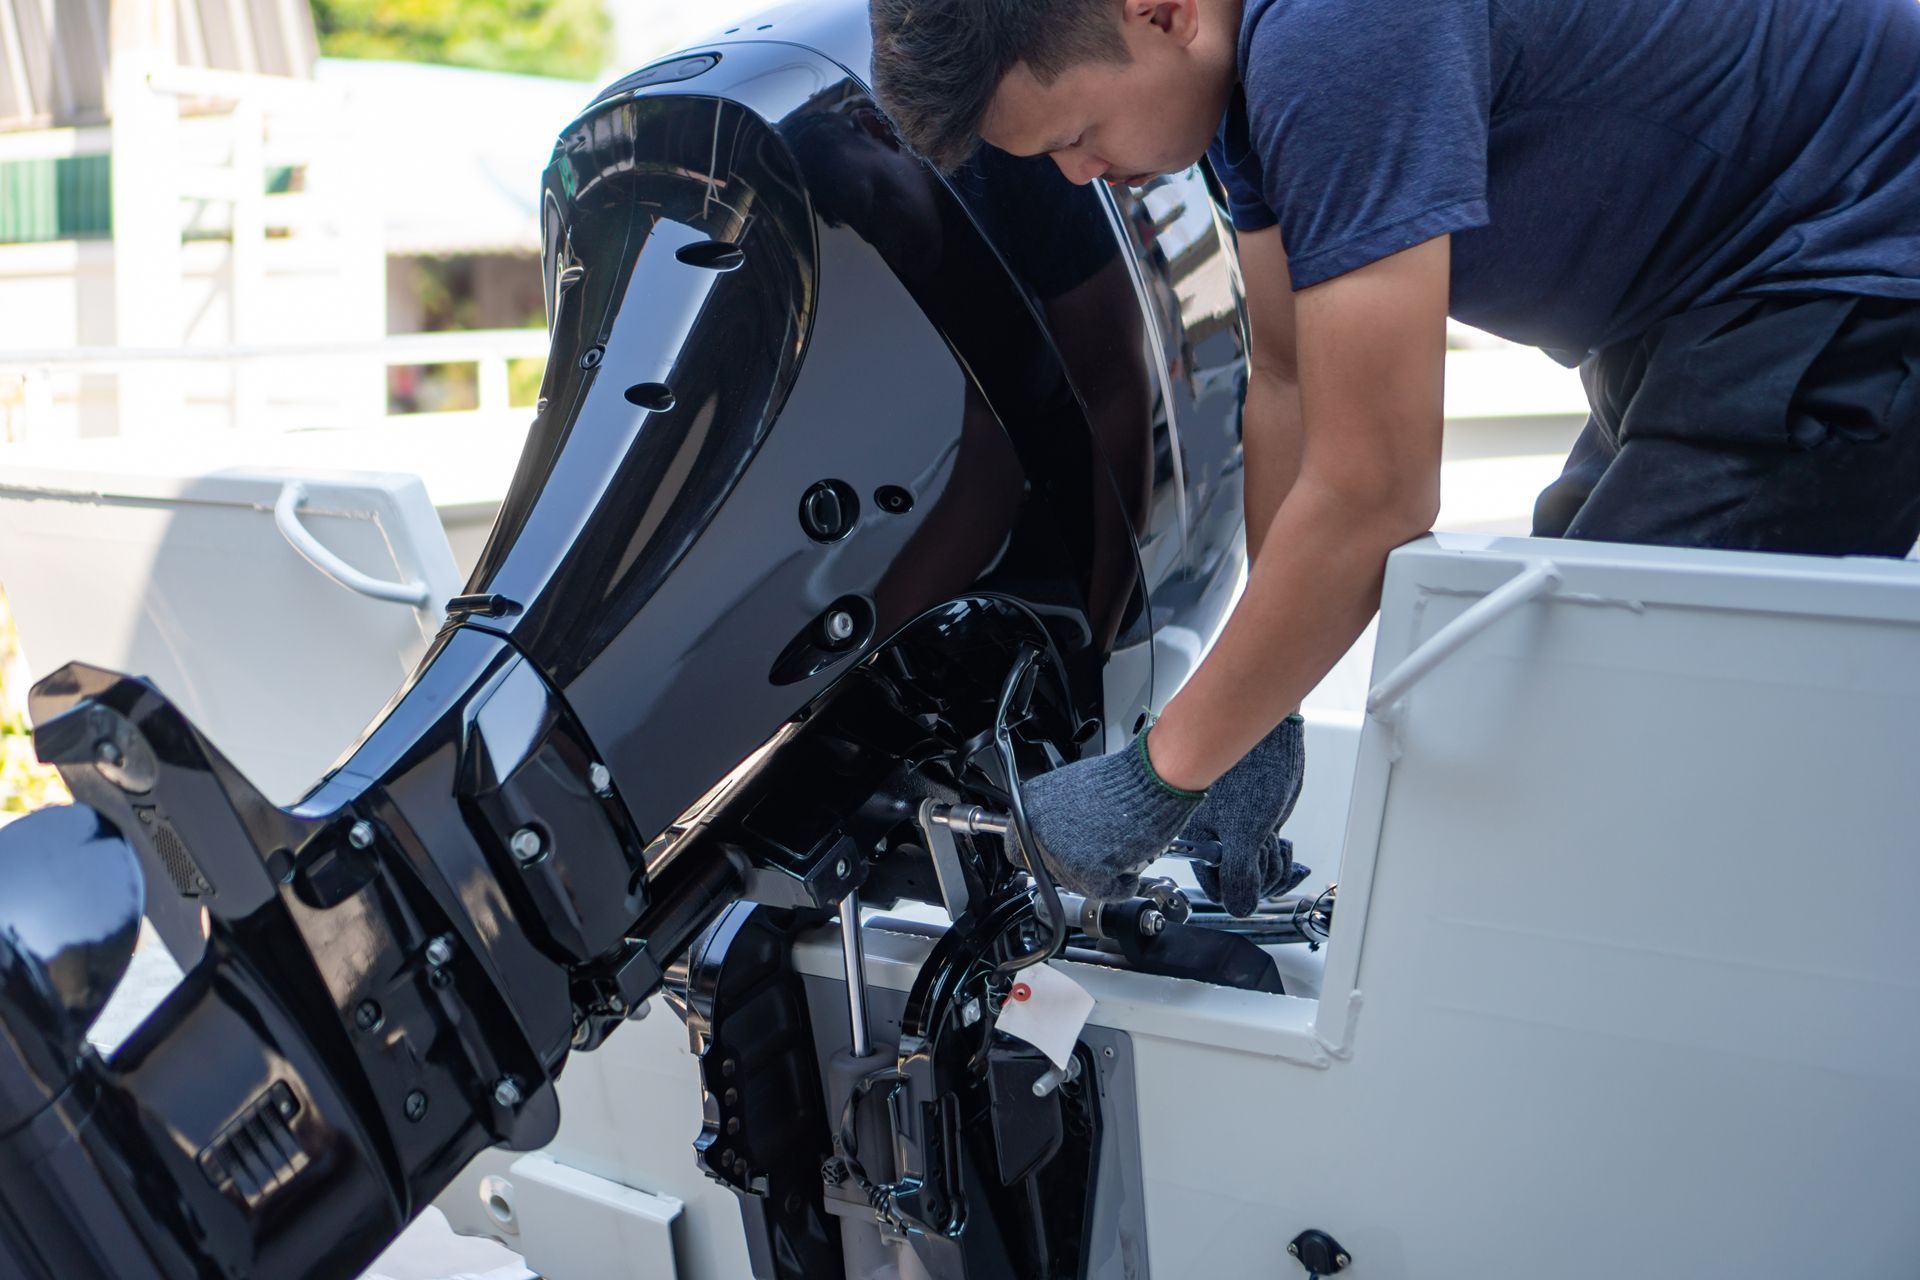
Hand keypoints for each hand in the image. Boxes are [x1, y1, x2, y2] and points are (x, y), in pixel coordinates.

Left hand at [1020, 729, 1205, 899]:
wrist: (1149, 779)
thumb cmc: (1121, 780)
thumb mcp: (1070, 790)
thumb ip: (1052, 817)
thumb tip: (1049, 838)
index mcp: (1029, 806)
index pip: (1016, 848)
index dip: (1041, 855)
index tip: (1055, 856)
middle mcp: (1037, 830)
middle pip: (1050, 871)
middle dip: (1074, 866)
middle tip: (1098, 851)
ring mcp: (1059, 853)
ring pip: (1076, 883)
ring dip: (1099, 876)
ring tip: (1117, 851)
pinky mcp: (1086, 871)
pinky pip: (1104, 892)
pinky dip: (1120, 887)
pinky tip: (1127, 869)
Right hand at [1186, 714, 1304, 915]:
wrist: (1273, 742)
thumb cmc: (1250, 772)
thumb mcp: (1243, 831)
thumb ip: (1239, 874)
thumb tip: (1239, 907)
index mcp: (1199, 840)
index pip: (1216, 889)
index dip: (1237, 890)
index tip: (1251, 879)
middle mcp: (1216, 841)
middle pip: (1240, 887)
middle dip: (1260, 875)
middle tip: (1263, 849)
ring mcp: (1239, 837)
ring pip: (1258, 877)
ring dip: (1273, 867)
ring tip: (1274, 843)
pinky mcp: (1258, 831)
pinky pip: (1269, 863)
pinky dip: (1282, 862)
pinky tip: (1284, 848)